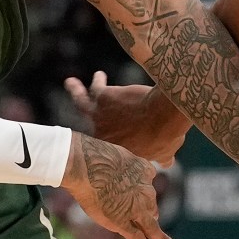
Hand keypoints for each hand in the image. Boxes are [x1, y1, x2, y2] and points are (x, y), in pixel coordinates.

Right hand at [60, 134, 175, 238]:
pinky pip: (137, 237)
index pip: (148, 182)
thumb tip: (107, 161)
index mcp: (143, 170)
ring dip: (160, 237)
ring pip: (151, 225)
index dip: (144, 189)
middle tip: (152, 218)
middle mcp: (144, 190)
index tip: (143, 192)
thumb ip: (116, 160)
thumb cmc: (92, 156)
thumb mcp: (112, 152)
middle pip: (150, 204)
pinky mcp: (123, 221)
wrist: (86, 165)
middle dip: (150, 211)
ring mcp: (135, 208)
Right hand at [65, 72, 188, 164]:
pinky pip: (95, 87)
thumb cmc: (164, 136)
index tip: (111, 137)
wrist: (161, 117)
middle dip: (88, 121)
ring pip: (81, 103)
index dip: (110, 142)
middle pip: (90, 127)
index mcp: (115, 151)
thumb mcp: (163, 151)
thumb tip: (167, 162)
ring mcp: (99, 117)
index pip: (106, 147)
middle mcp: (101, 136)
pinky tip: (99, 75)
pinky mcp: (103, 98)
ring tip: (71, 83)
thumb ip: (161, 157)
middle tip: (82, 117)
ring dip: (76, 92)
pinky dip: (97, 81)